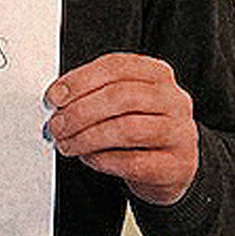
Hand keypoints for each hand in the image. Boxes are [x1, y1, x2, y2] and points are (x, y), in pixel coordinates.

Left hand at [45, 53, 198, 205]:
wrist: (170, 168)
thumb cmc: (140, 130)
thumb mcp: (122, 104)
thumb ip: (95, 94)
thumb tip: (58, 100)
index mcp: (157, 74)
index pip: (116, 66)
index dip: (80, 80)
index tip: (55, 97)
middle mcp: (173, 99)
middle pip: (121, 96)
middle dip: (80, 112)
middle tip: (57, 126)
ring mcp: (179, 132)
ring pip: (127, 129)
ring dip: (87, 138)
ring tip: (68, 144)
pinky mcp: (177, 165)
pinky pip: (133, 162)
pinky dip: (103, 160)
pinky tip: (89, 158)